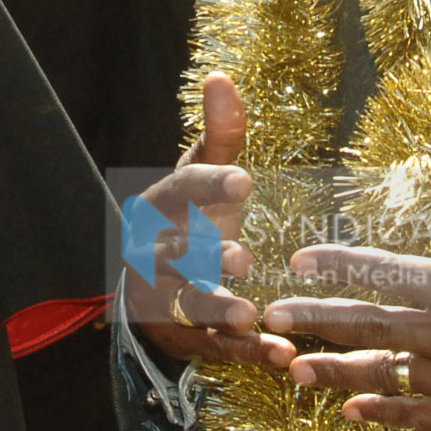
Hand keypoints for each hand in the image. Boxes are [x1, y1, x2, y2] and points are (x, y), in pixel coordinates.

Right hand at [126, 73, 294, 371]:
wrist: (154, 286)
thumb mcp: (203, 177)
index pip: (180, 189)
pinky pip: (213, 347)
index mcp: (159, 206)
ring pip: (184, 302)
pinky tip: (280, 353)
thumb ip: (220, 135)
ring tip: (247, 313)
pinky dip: (245, 351)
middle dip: (203, 255)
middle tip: (242, 257)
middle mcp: (151, 252)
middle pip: (171, 252)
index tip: (245, 180)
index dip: (209, 185)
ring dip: (215, 308)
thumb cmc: (190, 219)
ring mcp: (161, 297)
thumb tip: (221, 76)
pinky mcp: (181, 335)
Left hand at [263, 135, 430, 430]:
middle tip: (269, 317)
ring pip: (386, 376)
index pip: (385, 272)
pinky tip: (353, 413)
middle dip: (315, 319)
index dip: (337, 264)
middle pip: (368, 326)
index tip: (299, 258)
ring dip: (335, 372)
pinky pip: (421, 418)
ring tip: (292, 370)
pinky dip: (385, 416)